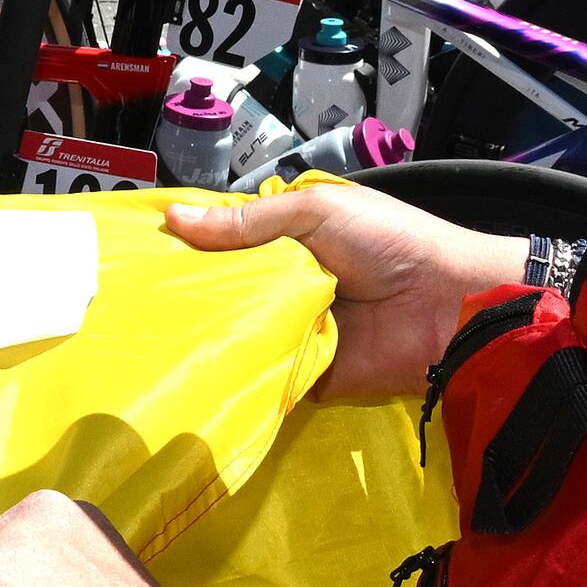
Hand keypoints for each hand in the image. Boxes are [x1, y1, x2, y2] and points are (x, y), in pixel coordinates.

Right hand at [157, 180, 530, 398]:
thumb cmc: (391, 244)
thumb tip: (174, 221)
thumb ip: (249, 222)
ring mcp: (298, 329)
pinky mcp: (309, 373)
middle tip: (136, 298)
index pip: (230, 242)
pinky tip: (197, 369)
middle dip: (193, 293)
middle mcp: (290, 284)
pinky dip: (242, 371)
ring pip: (242, 332)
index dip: (192, 245)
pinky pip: (267, 373)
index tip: (140, 250)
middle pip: (229, 289)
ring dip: (212, 333)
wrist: (450, 307)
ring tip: (152, 334)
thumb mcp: (317, 212)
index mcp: (292, 240)